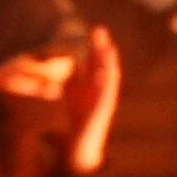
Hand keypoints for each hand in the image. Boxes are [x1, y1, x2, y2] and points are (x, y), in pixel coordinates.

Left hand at [68, 42, 119, 174]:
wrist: (80, 146)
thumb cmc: (75, 121)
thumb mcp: (70, 96)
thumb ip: (70, 81)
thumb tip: (66, 66)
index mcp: (93, 86)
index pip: (96, 62)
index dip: (96, 47)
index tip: (95, 32)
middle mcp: (101, 90)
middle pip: (103, 64)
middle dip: (102, 48)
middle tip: (100, 30)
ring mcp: (104, 100)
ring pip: (110, 77)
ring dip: (108, 62)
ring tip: (107, 47)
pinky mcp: (103, 110)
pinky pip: (107, 94)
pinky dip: (107, 82)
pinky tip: (105, 71)